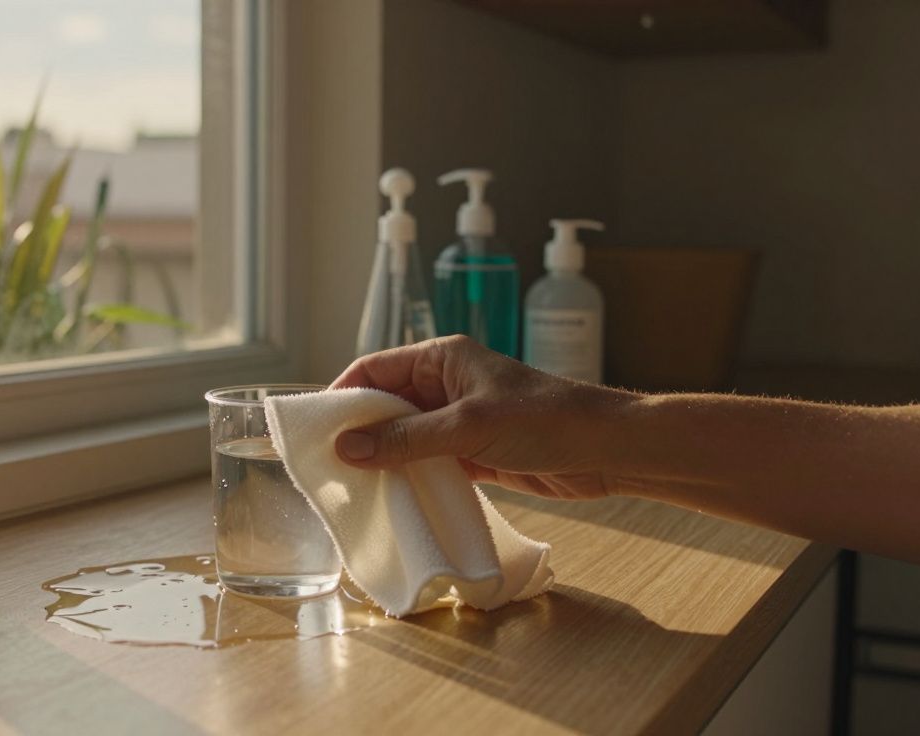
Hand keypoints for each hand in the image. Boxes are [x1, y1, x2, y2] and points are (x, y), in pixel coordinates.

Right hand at [330, 335, 633, 500]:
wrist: (606, 450)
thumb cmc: (544, 420)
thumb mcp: (468, 426)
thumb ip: (407, 440)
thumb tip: (347, 449)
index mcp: (441, 357)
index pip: (374, 369)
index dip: (342, 396)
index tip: (313, 428)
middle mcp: (444, 383)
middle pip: (384, 405)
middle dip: (357, 432)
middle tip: (323, 465)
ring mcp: (457, 419)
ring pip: (403, 436)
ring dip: (380, 458)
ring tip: (347, 487)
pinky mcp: (471, 451)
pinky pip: (425, 461)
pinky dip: (406, 476)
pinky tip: (387, 498)